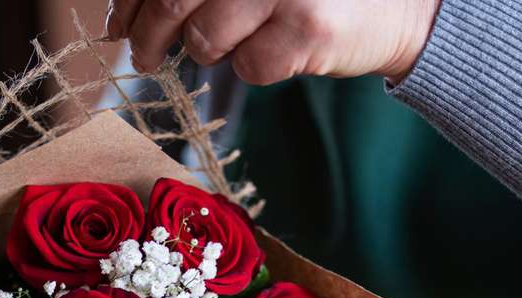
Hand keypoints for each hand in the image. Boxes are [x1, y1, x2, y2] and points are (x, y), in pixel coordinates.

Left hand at [107, 0, 440, 84]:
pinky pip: (249, 67)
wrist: (403, 2)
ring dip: (210, 50)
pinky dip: (254, 66)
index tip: (117, 22)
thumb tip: (127, 12)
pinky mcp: (308, 29)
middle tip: (143, 55)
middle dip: (149, 35)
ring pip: (207, 38)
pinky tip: (278, 49)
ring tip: (233, 40)